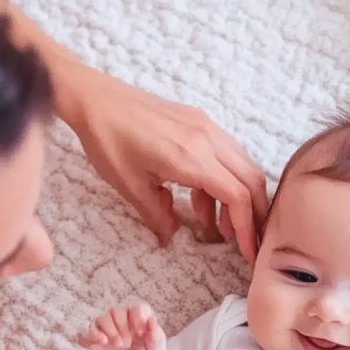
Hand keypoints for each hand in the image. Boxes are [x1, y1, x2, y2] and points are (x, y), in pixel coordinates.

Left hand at [52, 59, 268, 261]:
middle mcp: (206, 139)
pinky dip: (223, 180)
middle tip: (246, 241)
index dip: (246, 227)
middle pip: (251, 179)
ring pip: (241, 166)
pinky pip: (225, 153)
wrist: (95, 98)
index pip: (237, 195)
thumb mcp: (129, 185)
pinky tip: (200, 201)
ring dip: (238, 198)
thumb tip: (170, 238)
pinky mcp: (199, 122)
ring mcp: (205, 127)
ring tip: (216, 226)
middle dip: (254, 214)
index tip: (247, 251)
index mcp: (190, 157)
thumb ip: (157, 215)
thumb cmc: (106, 139)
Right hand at [79, 304, 167, 349]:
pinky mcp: (93, 341)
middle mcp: (122, 321)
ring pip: (102, 319)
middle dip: (122, 326)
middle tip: (127, 344)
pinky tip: (100, 342)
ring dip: (109, 331)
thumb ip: (156, 337)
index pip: (138, 308)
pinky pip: (84, 332)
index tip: (140, 333)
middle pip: (117, 311)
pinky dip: (90, 335)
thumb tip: (152, 320)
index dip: (138, 317)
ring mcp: (106, 330)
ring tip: (117, 345)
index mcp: (140, 321)